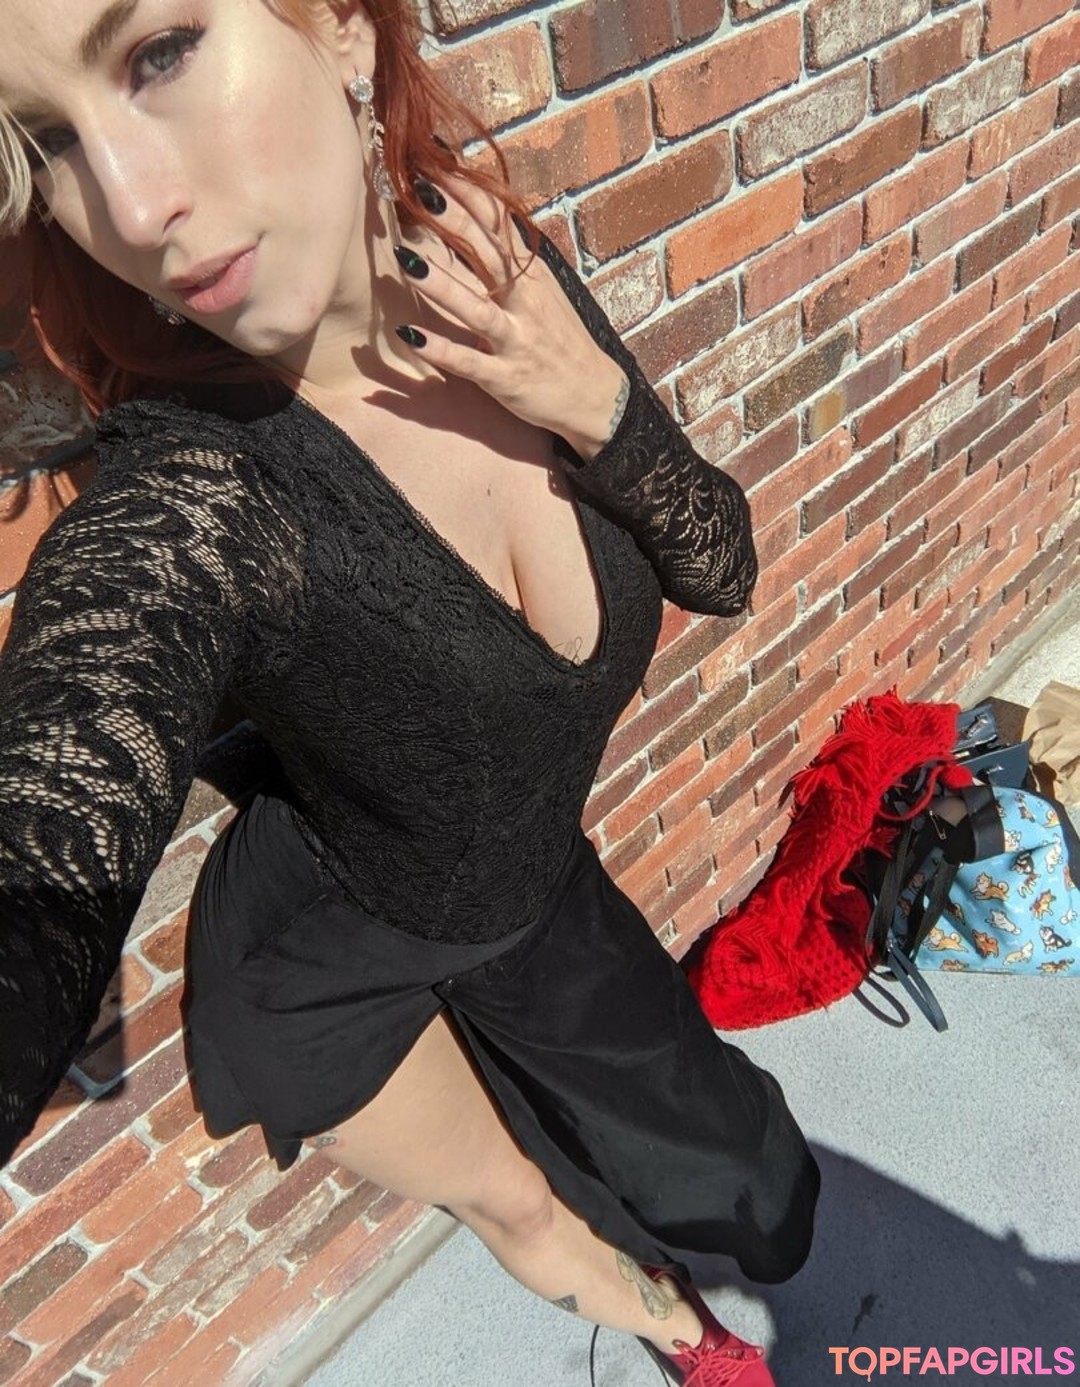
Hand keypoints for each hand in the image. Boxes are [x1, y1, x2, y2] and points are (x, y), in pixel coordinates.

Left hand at [393, 176, 627, 460]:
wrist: (595, 397)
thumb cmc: (559, 340)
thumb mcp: (542, 291)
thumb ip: (508, 258)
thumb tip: (476, 215)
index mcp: (532, 275)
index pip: (500, 223)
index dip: (470, 192)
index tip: (438, 162)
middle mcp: (524, 302)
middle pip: (488, 254)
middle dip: (454, 222)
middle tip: (418, 190)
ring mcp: (515, 340)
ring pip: (476, 308)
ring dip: (442, 284)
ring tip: (406, 261)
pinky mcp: (505, 378)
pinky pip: (470, 363)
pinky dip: (441, 350)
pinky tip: (412, 337)